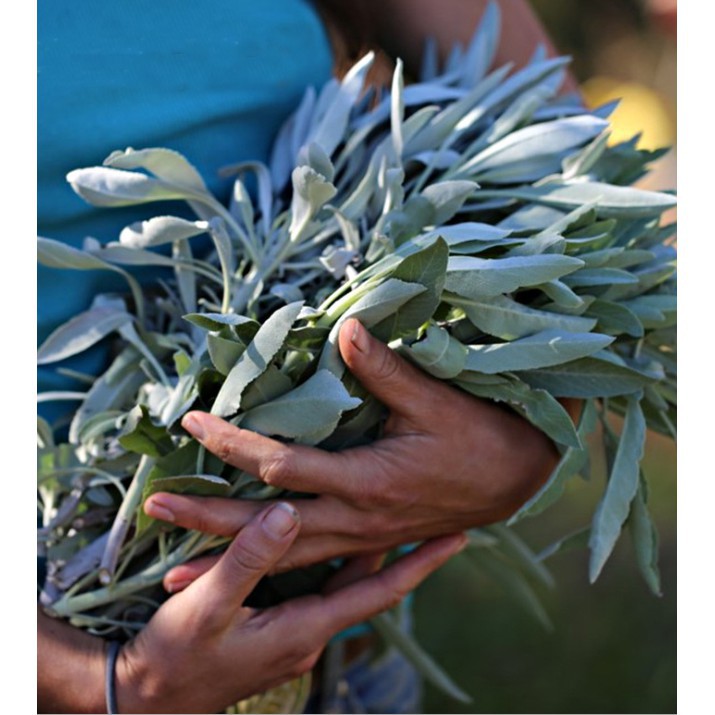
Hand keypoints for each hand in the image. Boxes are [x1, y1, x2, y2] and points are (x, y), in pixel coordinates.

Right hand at [40, 502, 465, 713]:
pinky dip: (336, 561)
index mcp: (307, 626)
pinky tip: (332, 538)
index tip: (459, 537)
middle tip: (436, 515)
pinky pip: (321, 588)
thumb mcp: (209, 604)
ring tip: (397, 517)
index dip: (421, 564)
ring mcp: (295, 631)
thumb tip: (290, 511)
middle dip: (405, 553)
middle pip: (369, 583)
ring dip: (370, 553)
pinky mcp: (278, 627)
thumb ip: (250, 558)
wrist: (151, 697)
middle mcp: (311, 630)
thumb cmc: (178, 654)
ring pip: (345, 583)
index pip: (379, 591)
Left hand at [145, 319, 563, 583]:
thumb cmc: (478, 436)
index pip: (282, 465)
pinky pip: (308, 563)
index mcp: (367, 481)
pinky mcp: (367, 542)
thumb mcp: (435, 399)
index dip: (233, 444)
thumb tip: (345, 327)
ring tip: (174, 572)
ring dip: (228, 558)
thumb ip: (385, 368)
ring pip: (284, 557)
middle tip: (154, 509)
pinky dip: (269, 569)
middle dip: (207, 518)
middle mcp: (356, 518)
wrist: (516, 479)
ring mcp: (360, 537)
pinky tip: (244, 576)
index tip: (192, 423)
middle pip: (267, 528)